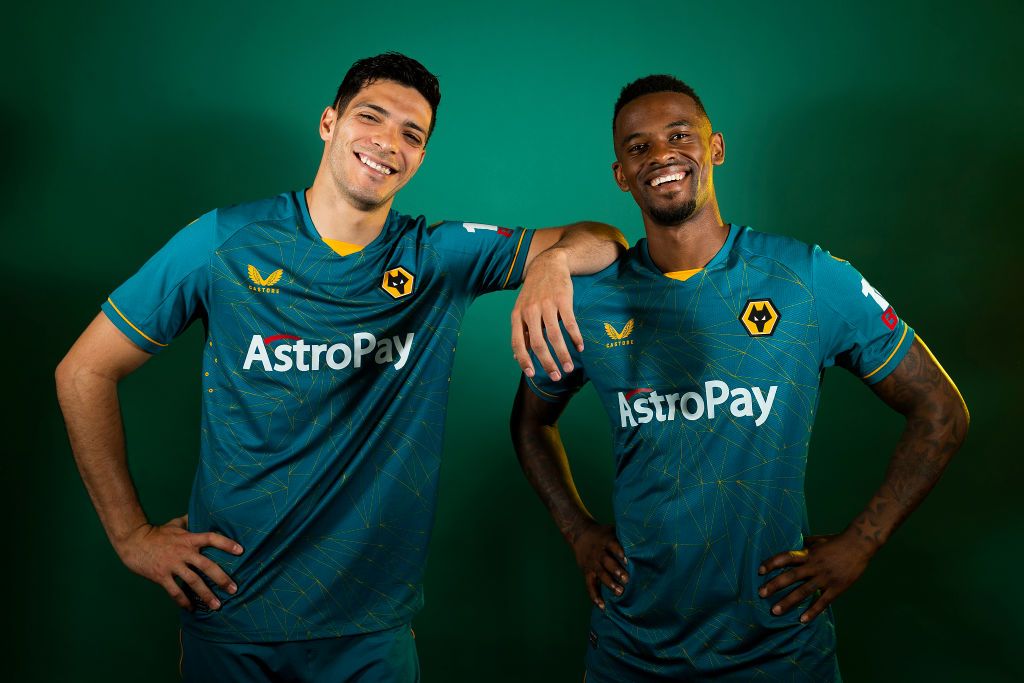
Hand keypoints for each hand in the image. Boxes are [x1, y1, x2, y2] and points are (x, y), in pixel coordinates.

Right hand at [114, 514, 243, 610]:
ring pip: (193, 581)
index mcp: (189, 539)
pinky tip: (191, 608)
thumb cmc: (156, 533)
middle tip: (234, 589)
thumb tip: (199, 513)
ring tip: (217, 605)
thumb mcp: (175, 524)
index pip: (211, 538)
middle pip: (207, 566)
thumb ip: (189, 521)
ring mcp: (172, 565)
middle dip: (222, 578)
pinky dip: (184, 601)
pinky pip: (175, 591)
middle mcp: (183, 552)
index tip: (240, 551)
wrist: (133, 541)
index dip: (226, 544)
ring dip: (206, 595)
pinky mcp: (161, 576)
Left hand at [511, 249, 582, 380]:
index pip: (517, 343)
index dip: (524, 360)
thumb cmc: (534, 292)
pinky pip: (570, 323)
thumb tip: (520, 358)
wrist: (548, 264)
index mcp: (517, 315)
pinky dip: (575, 338)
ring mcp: (546, 305)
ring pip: (554, 336)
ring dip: (563, 355)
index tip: (532, 374)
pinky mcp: (563, 300)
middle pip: (538, 343)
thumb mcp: (522, 309)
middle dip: (547, 363)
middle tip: (556, 376)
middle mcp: (530, 311)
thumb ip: (522, 332)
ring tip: (568, 368)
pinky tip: (580, 348)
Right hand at [570, 522, 628, 609]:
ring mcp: (592, 564)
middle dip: (617, 571)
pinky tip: (602, 606)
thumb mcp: (612, 530)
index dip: (620, 553)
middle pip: (607, 562)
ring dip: (609, 584)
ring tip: (619, 592)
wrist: (579, 534)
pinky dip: (595, 596)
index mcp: (606, 541)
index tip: (628, 561)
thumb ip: (624, 537)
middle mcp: (599, 553)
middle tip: (627, 580)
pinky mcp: (587, 572)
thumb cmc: (603, 534)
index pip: (613, 546)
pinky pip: (590, 586)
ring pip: (600, 574)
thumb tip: (647, 541)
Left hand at [757, 532, 872, 622]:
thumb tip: (790, 543)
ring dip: (788, 602)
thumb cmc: (836, 541)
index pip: (786, 557)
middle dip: (775, 585)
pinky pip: (822, 602)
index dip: (772, 563)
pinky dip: (812, 611)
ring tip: (775, 611)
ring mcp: (825, 578)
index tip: (760, 570)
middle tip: (761, 593)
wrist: (859, 545)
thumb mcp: (817, 540)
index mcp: (808, 553)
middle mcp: (814, 566)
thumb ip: (803, 545)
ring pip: (804, 591)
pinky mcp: (836, 588)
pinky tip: (802, 620)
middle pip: (791, 576)